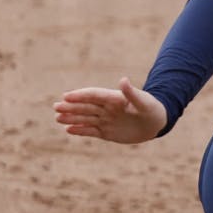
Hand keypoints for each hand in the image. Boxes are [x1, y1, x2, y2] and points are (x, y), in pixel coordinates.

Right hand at [53, 77, 167, 143]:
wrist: (156, 123)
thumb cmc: (152, 109)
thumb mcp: (144, 102)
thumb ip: (131, 93)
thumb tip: (123, 80)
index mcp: (114, 98)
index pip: (94, 95)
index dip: (80, 95)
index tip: (66, 96)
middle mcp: (107, 109)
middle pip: (86, 107)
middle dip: (71, 107)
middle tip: (55, 107)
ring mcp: (106, 120)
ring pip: (85, 119)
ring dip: (72, 118)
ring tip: (57, 118)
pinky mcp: (107, 132)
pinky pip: (91, 131)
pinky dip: (80, 131)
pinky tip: (68, 130)